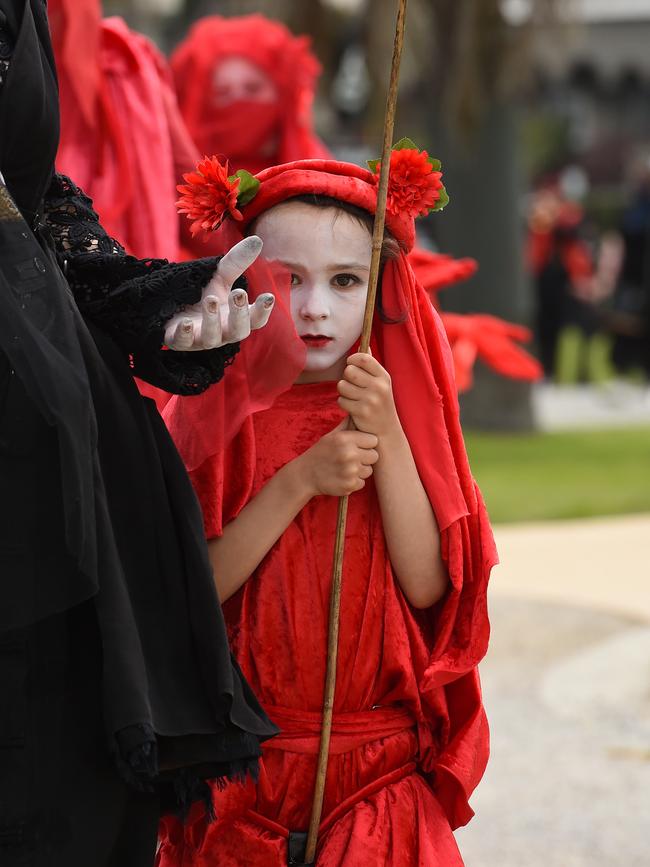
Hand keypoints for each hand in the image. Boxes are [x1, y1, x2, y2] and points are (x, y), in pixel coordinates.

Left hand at [165, 236, 274, 350]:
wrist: (171, 308)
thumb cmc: (202, 295)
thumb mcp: (220, 277)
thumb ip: (237, 262)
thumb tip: (257, 240)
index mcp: (236, 319)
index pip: (255, 319)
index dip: (263, 311)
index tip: (268, 296)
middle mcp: (222, 333)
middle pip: (238, 331)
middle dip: (239, 313)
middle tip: (239, 293)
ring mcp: (200, 339)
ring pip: (212, 337)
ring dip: (213, 320)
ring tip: (210, 299)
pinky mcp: (178, 341)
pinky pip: (183, 342)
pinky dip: (185, 334)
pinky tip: (185, 323)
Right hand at [297, 419, 378, 496]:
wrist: (305, 475)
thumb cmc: (320, 453)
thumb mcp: (331, 435)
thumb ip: (348, 425)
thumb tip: (359, 411)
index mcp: (345, 439)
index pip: (373, 440)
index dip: (366, 443)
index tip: (357, 446)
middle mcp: (349, 454)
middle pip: (374, 456)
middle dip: (365, 457)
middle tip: (352, 458)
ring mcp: (349, 471)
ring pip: (369, 471)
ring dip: (360, 471)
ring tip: (345, 468)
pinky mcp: (349, 485)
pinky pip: (362, 483)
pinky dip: (354, 482)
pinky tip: (342, 477)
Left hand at [337, 352, 398, 437]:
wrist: (386, 432)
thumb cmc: (379, 404)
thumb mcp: (380, 384)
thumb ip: (371, 366)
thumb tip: (364, 346)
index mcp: (384, 376)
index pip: (363, 358)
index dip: (352, 360)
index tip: (351, 366)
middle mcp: (379, 386)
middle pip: (349, 371)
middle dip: (346, 378)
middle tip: (353, 387)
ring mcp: (371, 399)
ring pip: (342, 385)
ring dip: (343, 392)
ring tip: (353, 398)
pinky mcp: (361, 412)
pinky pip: (341, 400)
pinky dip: (343, 404)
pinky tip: (353, 408)